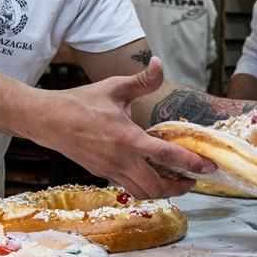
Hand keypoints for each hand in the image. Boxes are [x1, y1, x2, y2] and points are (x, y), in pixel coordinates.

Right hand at [37, 58, 216, 197]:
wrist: (49, 120)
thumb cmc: (81, 102)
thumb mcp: (114, 87)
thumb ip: (142, 80)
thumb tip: (159, 64)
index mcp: (127, 137)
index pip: (166, 155)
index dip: (190, 163)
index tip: (207, 166)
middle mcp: (120, 159)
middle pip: (156, 186)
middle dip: (179, 187)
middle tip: (192, 178)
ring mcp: (110, 170)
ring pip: (142, 192)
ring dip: (162, 191)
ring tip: (175, 180)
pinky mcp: (102, 174)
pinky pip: (128, 187)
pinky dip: (145, 186)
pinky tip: (151, 174)